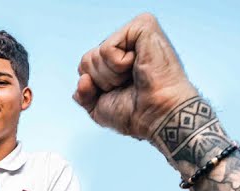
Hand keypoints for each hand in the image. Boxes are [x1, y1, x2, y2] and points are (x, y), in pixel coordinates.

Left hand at [73, 13, 199, 139]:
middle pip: (87, 59)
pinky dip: (117, 65)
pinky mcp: (143, 27)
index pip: (85, 66)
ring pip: (96, 54)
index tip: (118, 91)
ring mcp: (135, 33)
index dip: (94, 85)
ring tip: (134, 76)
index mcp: (118, 58)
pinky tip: (137, 66)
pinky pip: (107, 48)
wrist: (156, 115)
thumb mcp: (99, 107)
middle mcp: (127, 44)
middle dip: (101, 80)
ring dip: (111, 75)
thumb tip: (83, 78)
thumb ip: (83, 94)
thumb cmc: (135, 113)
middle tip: (127, 84)